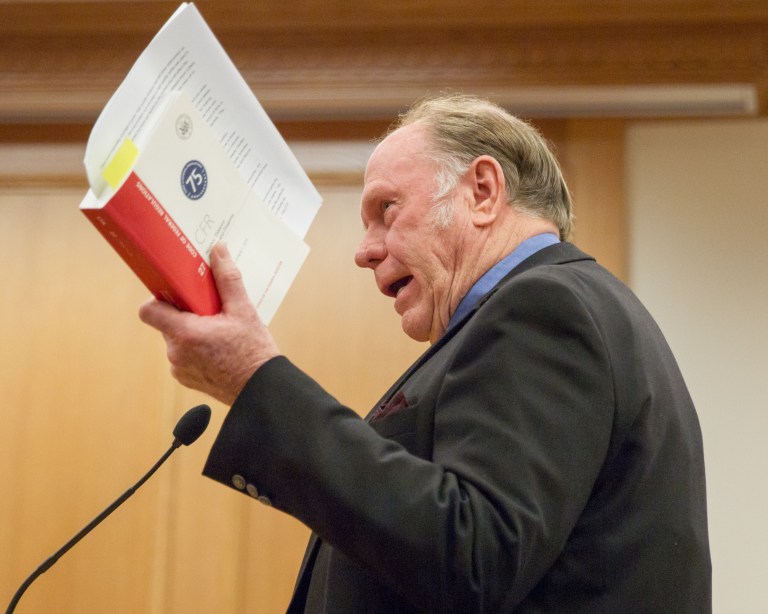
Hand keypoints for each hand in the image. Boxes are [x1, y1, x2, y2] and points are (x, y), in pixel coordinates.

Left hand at [139, 243, 279, 404]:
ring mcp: (179, 368)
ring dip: (192, 332)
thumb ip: (227, 279)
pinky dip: (197, 350)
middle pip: (167, 322)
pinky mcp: (186, 379)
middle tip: (212, 312)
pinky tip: (220, 350)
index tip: (179, 294)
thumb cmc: (254, 352)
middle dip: (186, 314)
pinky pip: (183, 356)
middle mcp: (175, 352)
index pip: (149, 310)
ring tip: (220, 333)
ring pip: (177, 339)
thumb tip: (218, 250)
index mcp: (185, 333)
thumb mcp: (244, 310)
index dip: (159, 299)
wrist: (262, 390)